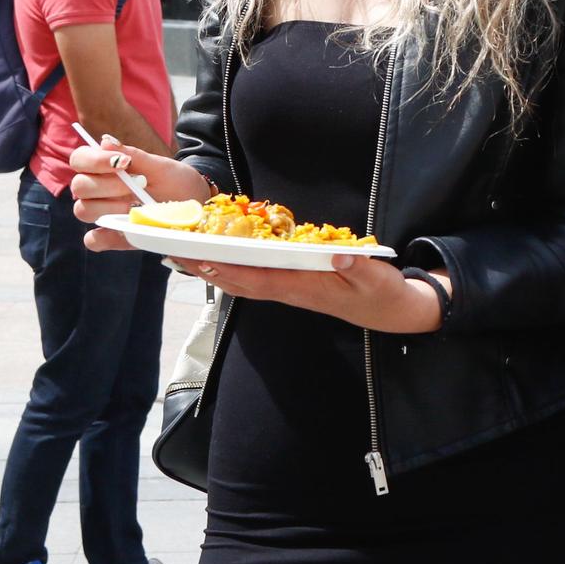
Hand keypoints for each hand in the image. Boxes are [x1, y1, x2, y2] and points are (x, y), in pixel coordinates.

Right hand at [68, 135, 211, 224]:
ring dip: (108, 207)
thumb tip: (105, 141)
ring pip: (83, 210)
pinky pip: (93, 240)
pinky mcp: (113, 236)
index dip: (94, 160)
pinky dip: (102, 236)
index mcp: (104, 168)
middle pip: (80, 186)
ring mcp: (103, 214)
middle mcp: (98, 190)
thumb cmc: (174, 181)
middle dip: (109, 184)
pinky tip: (122, 227)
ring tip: (135, 205)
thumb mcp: (160, 167)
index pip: (80, 159)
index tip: (123, 162)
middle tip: (139, 184)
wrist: (194, 204)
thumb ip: (134, 155)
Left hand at [178, 256, 443, 332]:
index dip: (229, 271)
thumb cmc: (382, 293)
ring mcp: (290, 290)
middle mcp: (291, 291)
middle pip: (240, 283)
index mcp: (305, 288)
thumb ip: (358, 268)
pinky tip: (219, 260)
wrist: (389, 310)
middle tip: (175, 252)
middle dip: (208, 269)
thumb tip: (338, 257)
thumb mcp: (377, 279)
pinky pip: (255, 280)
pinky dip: (232, 270)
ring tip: (185, 255)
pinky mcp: (292, 286)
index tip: (202, 259)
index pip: (259, 280)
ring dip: (214, 270)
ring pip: (244, 283)